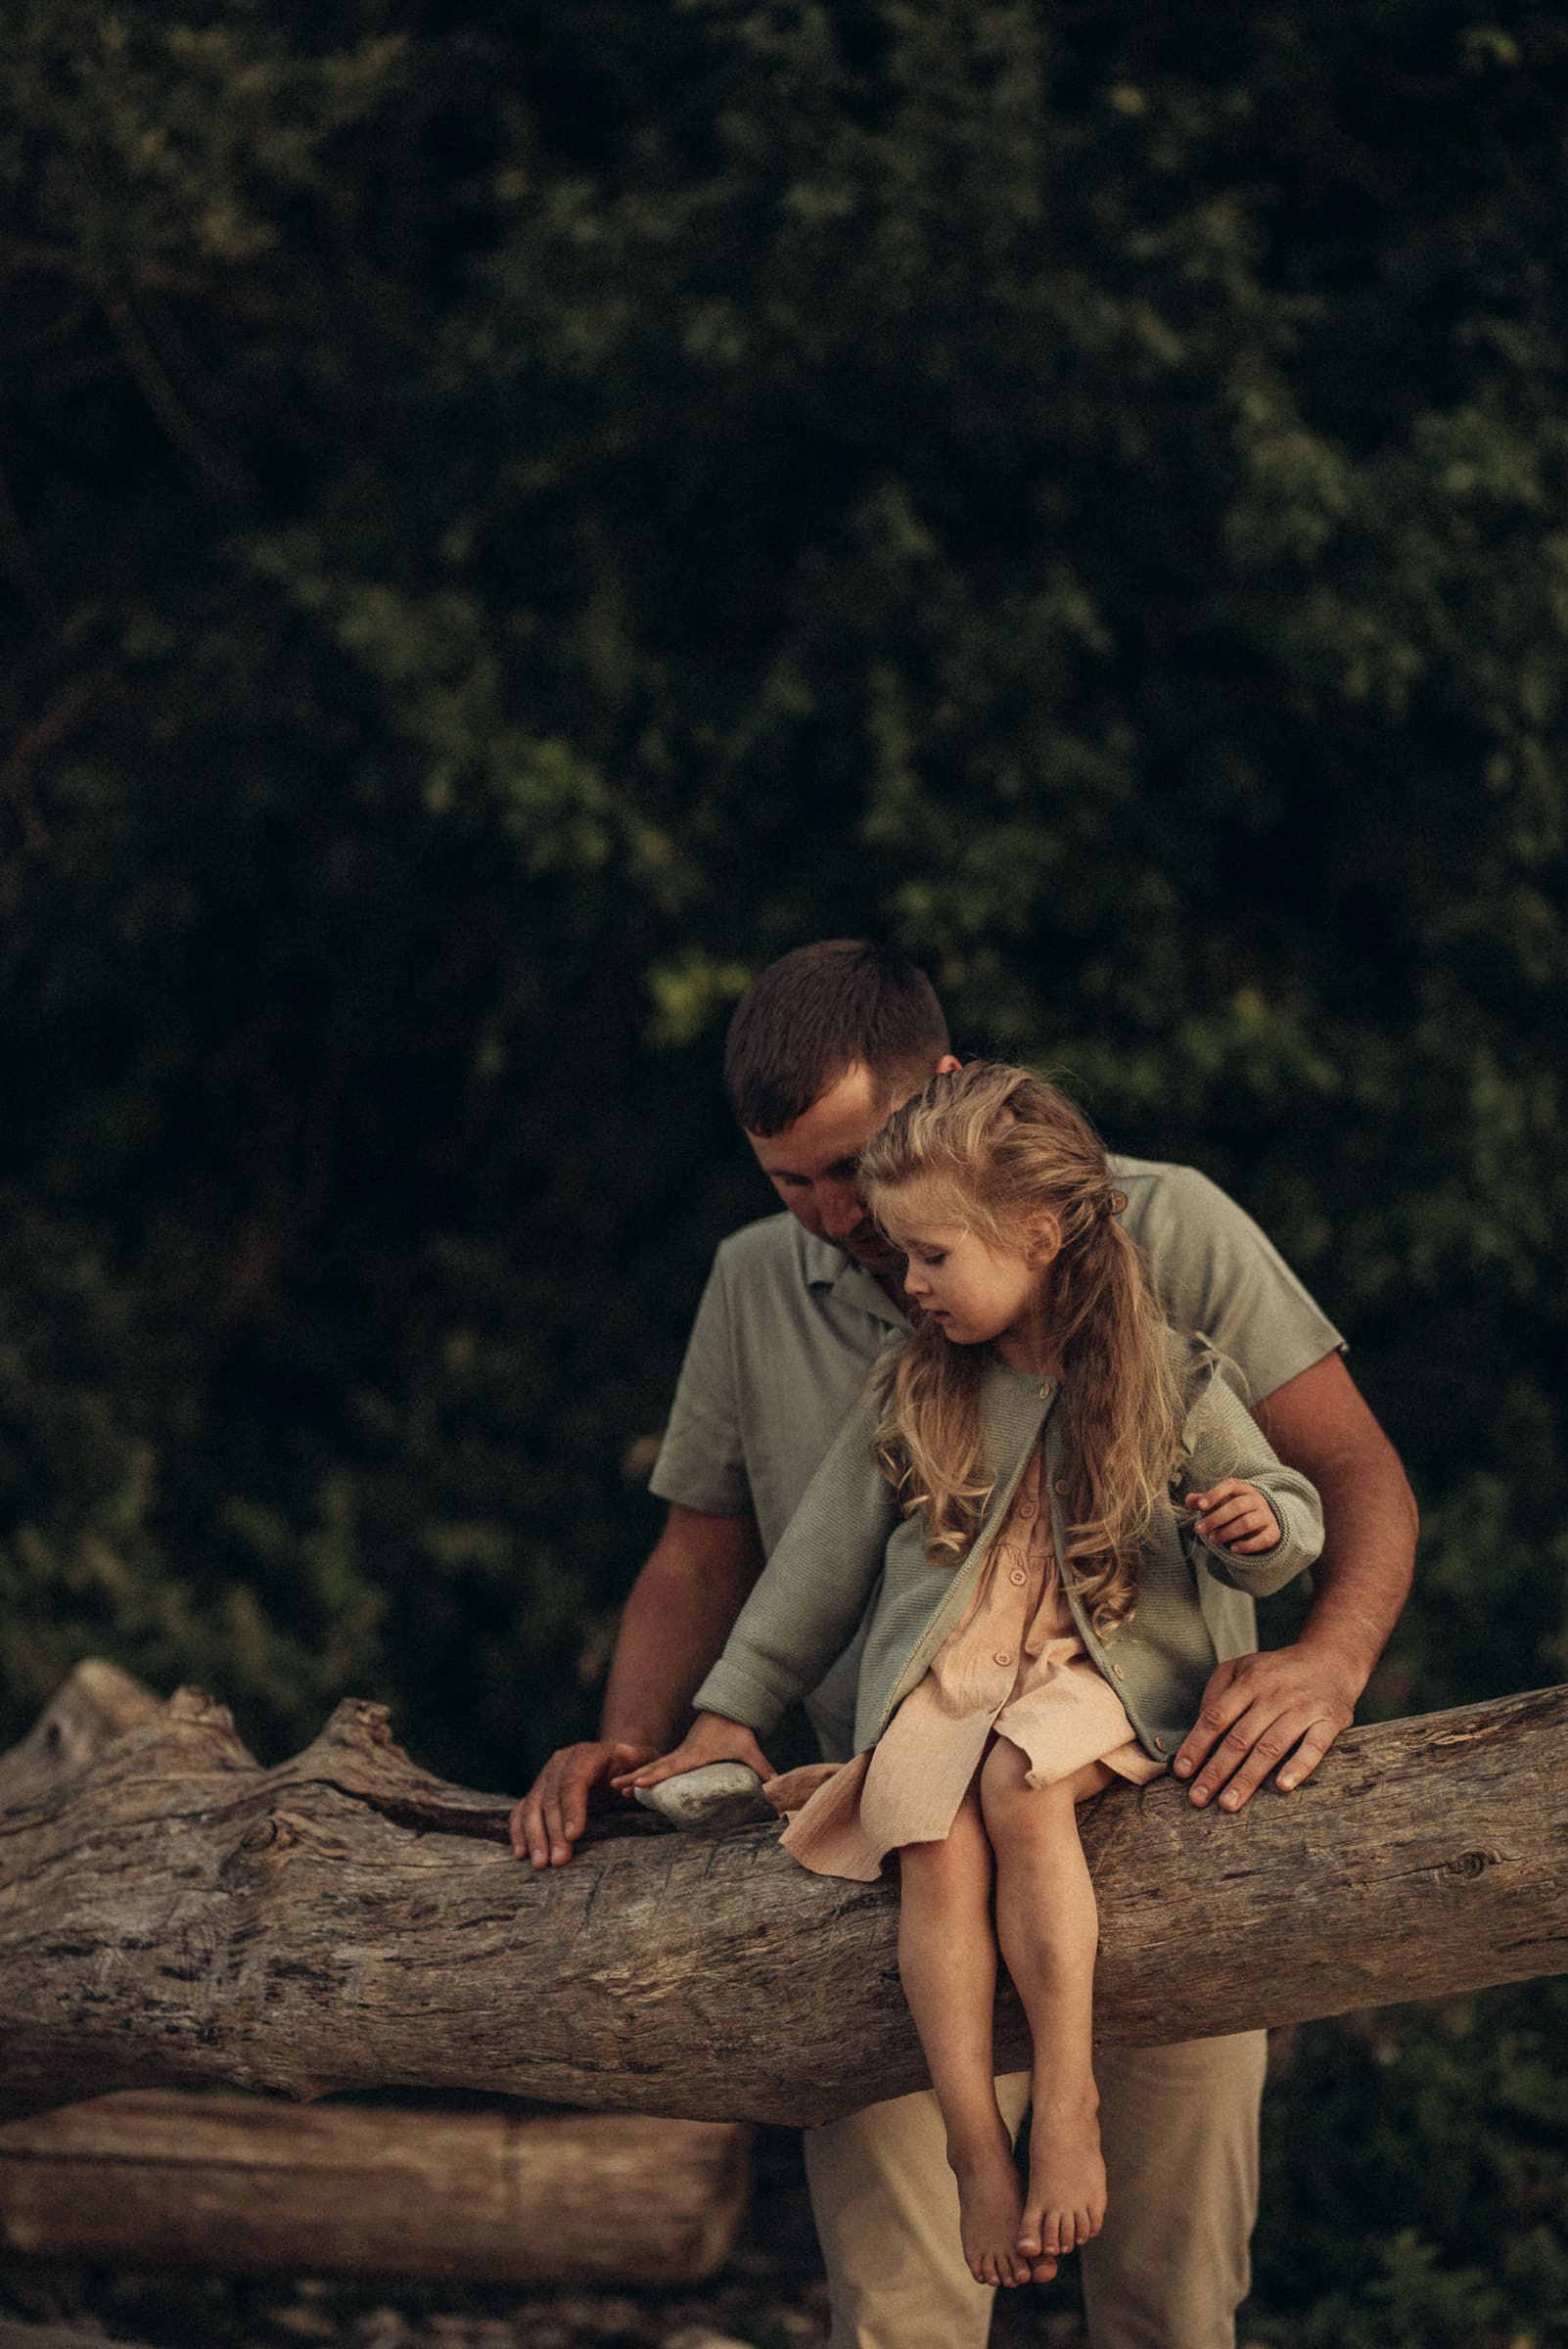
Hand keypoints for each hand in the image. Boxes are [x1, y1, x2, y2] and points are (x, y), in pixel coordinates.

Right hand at [510, 1739, 658, 1868]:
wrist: (617, 1759)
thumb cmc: (634, 1766)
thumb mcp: (645, 1761)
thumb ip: (639, 1769)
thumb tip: (624, 1787)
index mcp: (587, 1754)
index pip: (573, 1780)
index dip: (572, 1808)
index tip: (573, 1835)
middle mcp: (560, 1763)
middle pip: (551, 1798)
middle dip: (553, 1832)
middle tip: (558, 1860)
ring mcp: (546, 1776)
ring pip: (531, 1806)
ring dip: (534, 1837)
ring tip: (541, 1864)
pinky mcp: (538, 1791)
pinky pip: (522, 1811)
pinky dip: (520, 1832)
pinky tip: (521, 1854)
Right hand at [613, 1712, 775, 1794]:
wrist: (730, 1708)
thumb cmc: (738, 1729)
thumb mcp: (750, 1749)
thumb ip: (763, 1767)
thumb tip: (778, 1785)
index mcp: (694, 1754)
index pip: (671, 1767)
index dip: (654, 1776)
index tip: (638, 1782)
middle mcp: (683, 1753)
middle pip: (654, 1767)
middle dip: (634, 1777)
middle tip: (613, 1787)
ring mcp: (680, 1752)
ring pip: (653, 1765)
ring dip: (635, 1775)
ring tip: (616, 1787)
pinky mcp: (682, 1752)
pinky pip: (659, 1764)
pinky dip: (645, 1771)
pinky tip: (635, 1781)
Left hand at [1173, 1643, 1358, 1810]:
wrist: (1331, 1659)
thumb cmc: (1278, 1671)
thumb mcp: (1242, 1667)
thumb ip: (1217, 1693)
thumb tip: (1199, 1727)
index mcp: (1249, 1682)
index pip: (1216, 1717)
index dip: (1197, 1745)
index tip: (1182, 1772)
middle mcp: (1274, 1695)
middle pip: (1239, 1738)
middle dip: (1216, 1771)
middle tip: (1198, 1798)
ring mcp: (1302, 1708)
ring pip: (1270, 1747)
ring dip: (1248, 1778)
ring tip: (1229, 1802)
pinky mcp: (1329, 1721)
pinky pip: (1314, 1747)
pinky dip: (1298, 1766)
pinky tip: (1282, 1786)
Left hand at [1185, 1478, 1280, 1554]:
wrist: (1263, 1523)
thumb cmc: (1235, 1510)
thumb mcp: (1220, 1503)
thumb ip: (1203, 1502)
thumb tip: (1188, 1500)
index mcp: (1243, 1489)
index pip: (1230, 1485)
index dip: (1214, 1494)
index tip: (1200, 1506)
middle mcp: (1257, 1500)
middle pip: (1237, 1506)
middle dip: (1216, 1518)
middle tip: (1200, 1529)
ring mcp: (1267, 1516)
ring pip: (1248, 1523)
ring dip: (1227, 1532)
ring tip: (1212, 1540)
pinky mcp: (1273, 1533)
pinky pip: (1262, 1539)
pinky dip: (1247, 1545)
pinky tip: (1232, 1549)